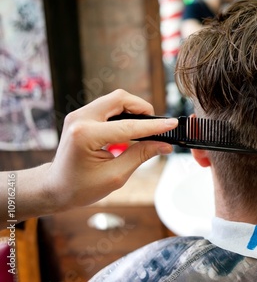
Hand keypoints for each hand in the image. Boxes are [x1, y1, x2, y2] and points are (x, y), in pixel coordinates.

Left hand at [24, 90, 176, 218]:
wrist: (54, 188)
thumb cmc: (80, 187)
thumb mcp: (115, 176)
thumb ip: (141, 155)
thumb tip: (164, 145)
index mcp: (86, 136)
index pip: (128, 126)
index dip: (153, 126)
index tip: (171, 124)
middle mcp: (80, 119)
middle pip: (120, 98)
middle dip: (142, 108)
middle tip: (155, 125)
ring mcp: (79, 115)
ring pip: (115, 99)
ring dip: (133, 110)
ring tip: (144, 128)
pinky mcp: (81, 116)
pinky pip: (108, 106)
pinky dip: (123, 113)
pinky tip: (130, 128)